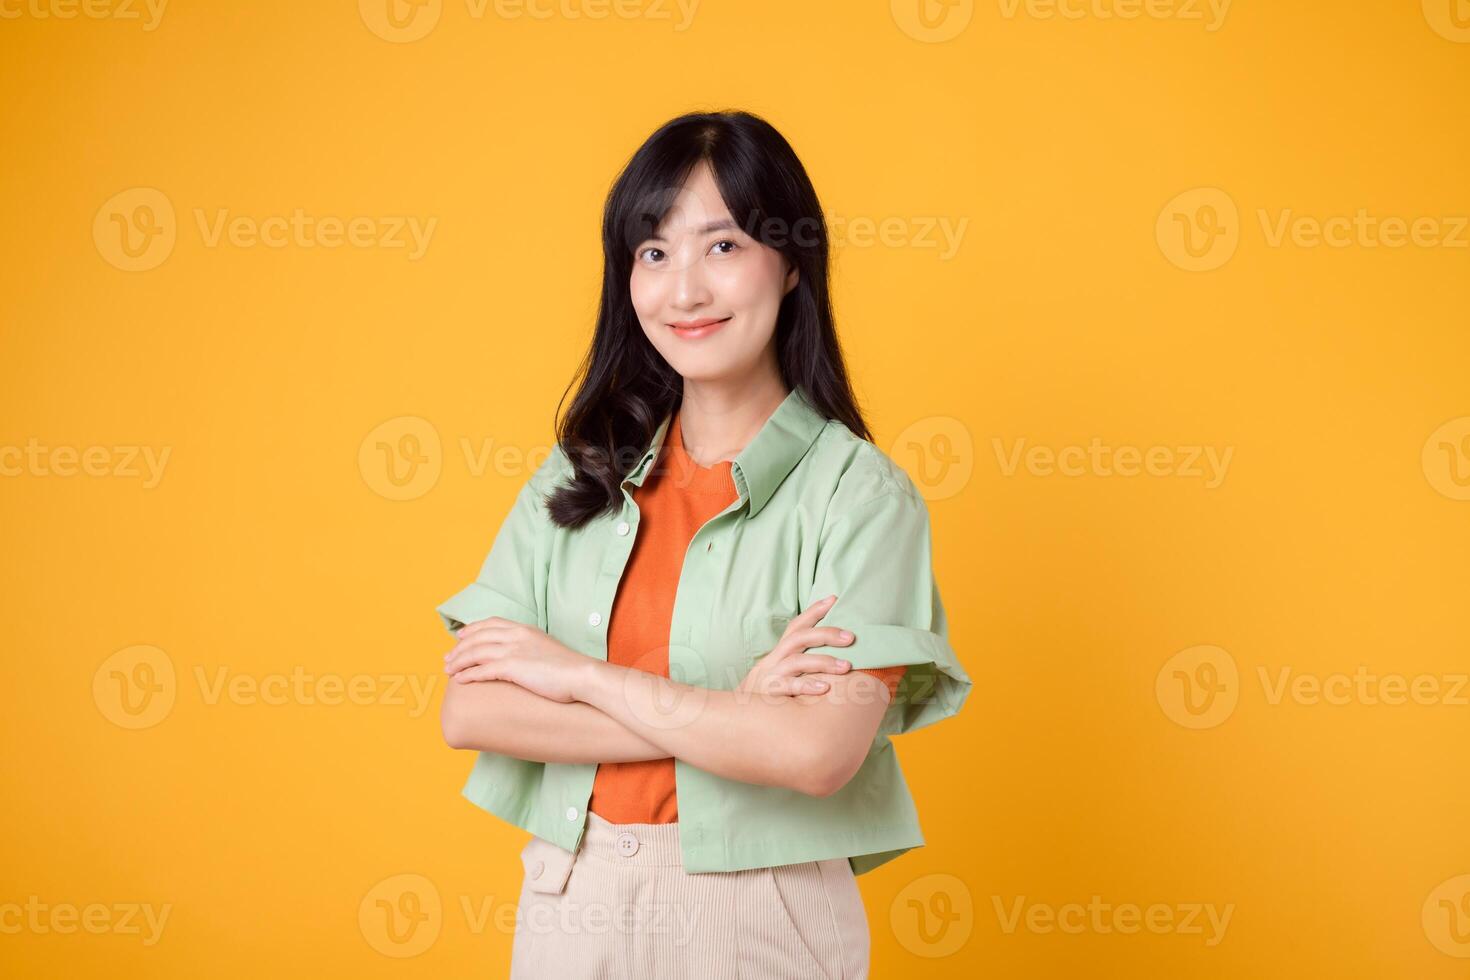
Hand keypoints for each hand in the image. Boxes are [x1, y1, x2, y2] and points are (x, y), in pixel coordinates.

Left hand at [443, 618, 589, 702]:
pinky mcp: (513, 667)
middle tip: (447, 658)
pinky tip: (460, 680)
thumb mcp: (547, 649)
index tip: (460, 636)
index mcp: (525, 629)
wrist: (582, 675)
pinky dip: (468, 674)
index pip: (491, 623)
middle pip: (478, 637)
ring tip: (448, 670)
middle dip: (459, 648)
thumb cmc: (569, 668)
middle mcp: (516, 636)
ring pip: (476, 652)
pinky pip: (482, 670)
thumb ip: (532, 648)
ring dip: (459, 661)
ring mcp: (514, 650)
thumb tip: (525, 659)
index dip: (473, 629)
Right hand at [736, 594, 855, 699]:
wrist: (738, 718)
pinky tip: (825, 687)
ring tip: (846, 666)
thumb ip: (802, 663)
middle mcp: (774, 659)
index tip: (834, 599)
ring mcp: (770, 675)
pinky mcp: (769, 694)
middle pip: (799, 638)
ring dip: (823, 661)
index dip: (814, 612)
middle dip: (826, 634)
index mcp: (780, 653)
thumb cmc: (769, 694)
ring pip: (796, 661)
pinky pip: (788, 686)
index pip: (797, 627)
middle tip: (851, 637)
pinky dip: (807, 685)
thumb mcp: (781, 674)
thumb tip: (836, 658)